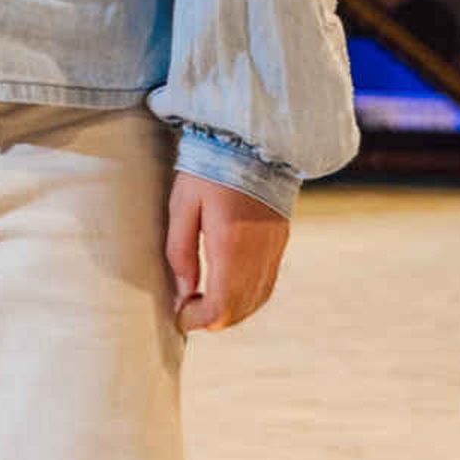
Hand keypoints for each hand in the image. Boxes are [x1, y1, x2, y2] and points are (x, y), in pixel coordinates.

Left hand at [165, 171, 287, 332]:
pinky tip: (229, 289)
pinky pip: (267, 286)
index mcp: (230, 244)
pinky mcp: (280, 243)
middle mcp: (258, 254)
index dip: (197, 320)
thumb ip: (180, 251)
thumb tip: (182, 292)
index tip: (179, 312)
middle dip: (211, 319)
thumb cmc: (209, 168)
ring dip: (230, 310)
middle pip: (239, 311)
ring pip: (256, 302)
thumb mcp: (182, 204)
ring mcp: (274, 250)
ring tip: (204, 298)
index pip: (220, 307)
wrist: (252, 139)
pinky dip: (247, 298)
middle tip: (188, 306)